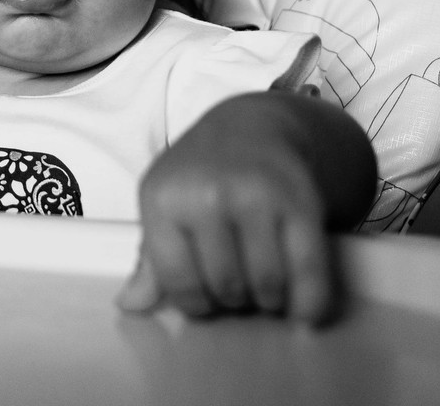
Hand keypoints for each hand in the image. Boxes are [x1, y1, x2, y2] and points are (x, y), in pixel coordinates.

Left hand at [116, 98, 338, 324]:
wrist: (250, 125)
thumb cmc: (198, 173)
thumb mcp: (162, 203)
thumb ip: (150, 257)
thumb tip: (130, 304)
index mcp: (163, 198)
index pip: (177, 281)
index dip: (193, 302)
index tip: (204, 299)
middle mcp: (207, 196)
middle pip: (225, 287)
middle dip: (233, 300)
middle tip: (238, 287)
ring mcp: (255, 197)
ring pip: (267, 286)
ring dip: (268, 302)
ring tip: (263, 287)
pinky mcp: (300, 203)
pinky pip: (308, 272)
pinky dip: (308, 304)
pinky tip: (303, 313)